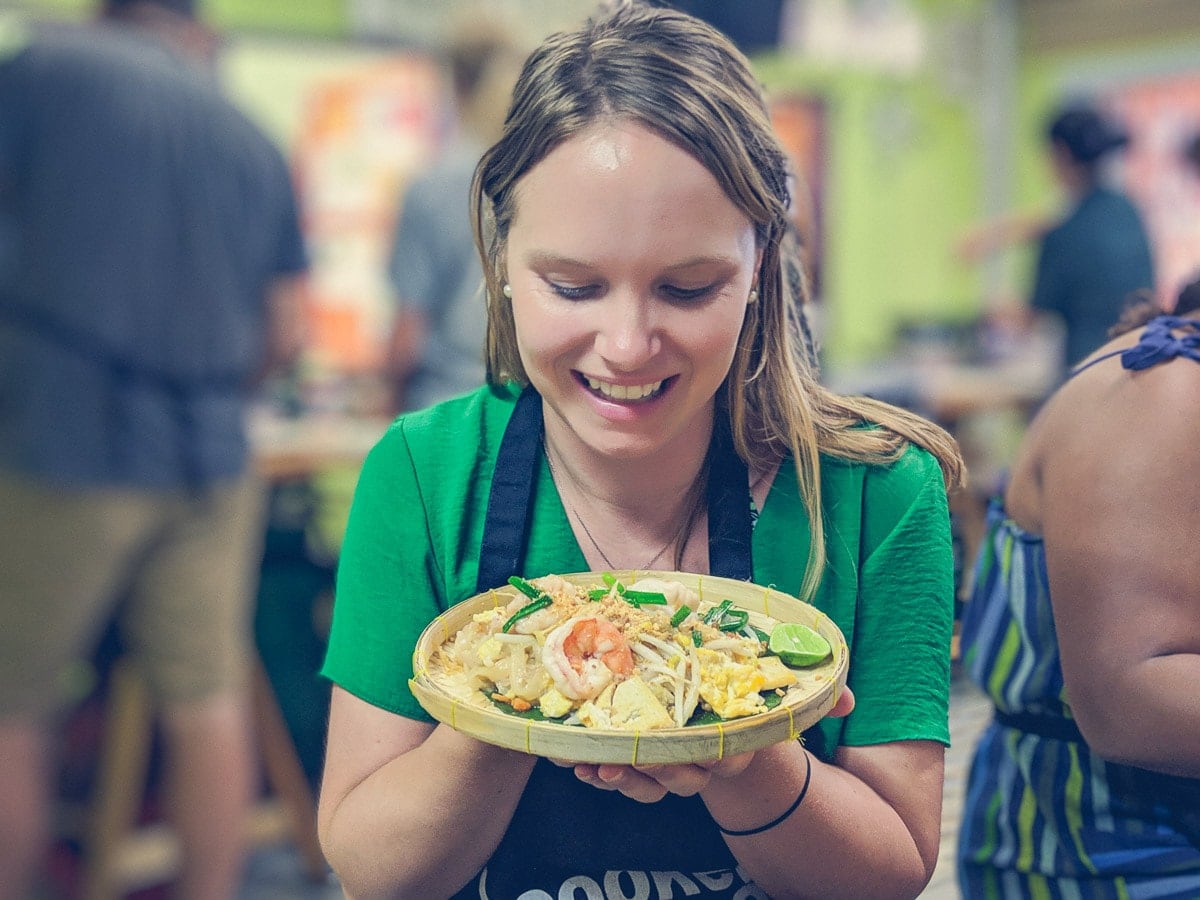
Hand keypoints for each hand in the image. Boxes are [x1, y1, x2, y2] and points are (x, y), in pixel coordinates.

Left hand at [554, 686, 855, 802]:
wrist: (728, 729)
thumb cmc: (751, 710)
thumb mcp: (782, 704)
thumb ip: (813, 701)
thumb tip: (849, 700)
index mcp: (734, 748)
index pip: (721, 760)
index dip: (702, 761)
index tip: (687, 756)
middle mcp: (702, 764)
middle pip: (677, 777)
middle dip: (650, 773)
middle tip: (622, 763)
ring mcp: (670, 765)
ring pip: (644, 782)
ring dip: (616, 776)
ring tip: (591, 767)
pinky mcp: (642, 760)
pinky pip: (619, 773)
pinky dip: (596, 770)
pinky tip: (572, 761)